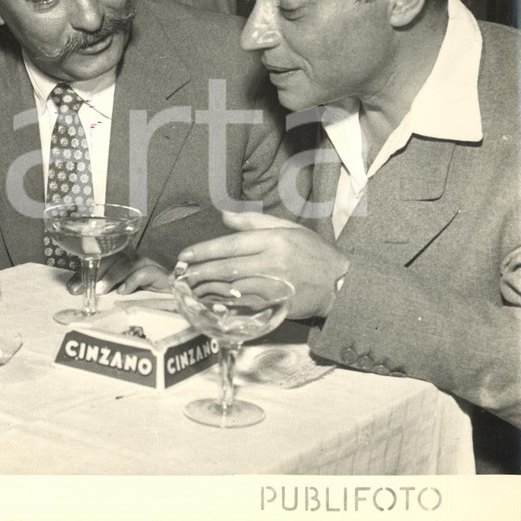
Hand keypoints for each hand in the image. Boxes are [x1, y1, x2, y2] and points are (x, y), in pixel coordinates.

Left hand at [67, 246, 171, 295]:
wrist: (173, 300)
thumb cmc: (144, 297)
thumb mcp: (116, 293)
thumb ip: (99, 289)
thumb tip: (74, 290)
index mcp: (121, 261)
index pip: (100, 259)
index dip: (85, 271)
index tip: (72, 288)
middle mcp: (132, 259)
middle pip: (112, 257)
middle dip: (95, 272)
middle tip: (84, 289)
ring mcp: (146, 265)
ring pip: (126, 263)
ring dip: (111, 277)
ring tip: (100, 290)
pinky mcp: (159, 274)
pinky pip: (144, 273)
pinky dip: (132, 281)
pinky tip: (123, 292)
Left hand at [174, 210, 348, 319]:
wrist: (340, 284)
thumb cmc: (313, 253)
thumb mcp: (288, 228)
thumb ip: (254, 222)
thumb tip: (224, 216)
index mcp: (273, 240)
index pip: (230, 244)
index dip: (204, 250)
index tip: (185, 255)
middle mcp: (272, 262)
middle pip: (227, 267)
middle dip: (199, 271)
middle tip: (180, 274)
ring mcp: (274, 285)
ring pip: (232, 287)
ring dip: (207, 288)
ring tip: (189, 286)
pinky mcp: (276, 304)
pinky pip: (243, 303)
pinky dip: (223, 302)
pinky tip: (209, 299)